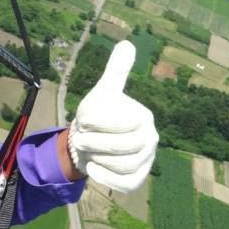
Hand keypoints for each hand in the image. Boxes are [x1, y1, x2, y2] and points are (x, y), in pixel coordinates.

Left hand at [68, 41, 158, 192]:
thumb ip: (116, 70)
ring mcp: (146, 161)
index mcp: (144, 117)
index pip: (125, 123)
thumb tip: (127, 43)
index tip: (84, 119)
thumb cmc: (99, 114)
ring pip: (122, 166)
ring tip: (85, 151)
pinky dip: (105, 178)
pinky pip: (125, 184)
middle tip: (78, 138)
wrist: (92, 141)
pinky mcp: (137, 179)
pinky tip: (92, 168)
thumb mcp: (103, 91)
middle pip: (124, 147)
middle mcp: (150, 140)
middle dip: (95, 142)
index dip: (100, 122)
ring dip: (97, 159)